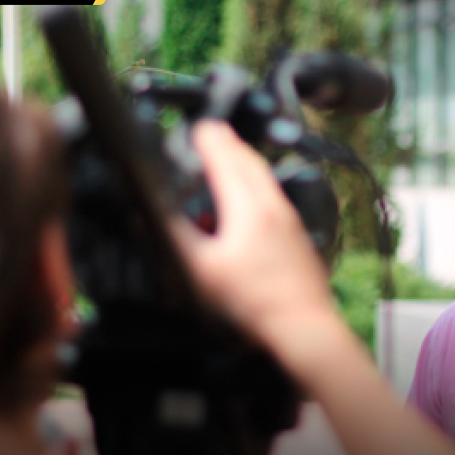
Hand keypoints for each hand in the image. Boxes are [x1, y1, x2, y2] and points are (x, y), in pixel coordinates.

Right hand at [169, 121, 341, 370]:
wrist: (303, 326)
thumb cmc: (254, 302)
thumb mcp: (200, 270)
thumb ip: (174, 237)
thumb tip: (151, 215)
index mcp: (249, 207)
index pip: (226, 159)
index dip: (209, 140)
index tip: (198, 128)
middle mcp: (274, 207)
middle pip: (250, 163)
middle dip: (229, 146)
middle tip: (213, 137)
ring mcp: (290, 222)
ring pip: (265, 182)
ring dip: (245, 167)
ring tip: (229, 165)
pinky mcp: (298, 239)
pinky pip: (274, 201)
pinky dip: (257, 190)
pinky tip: (248, 209)